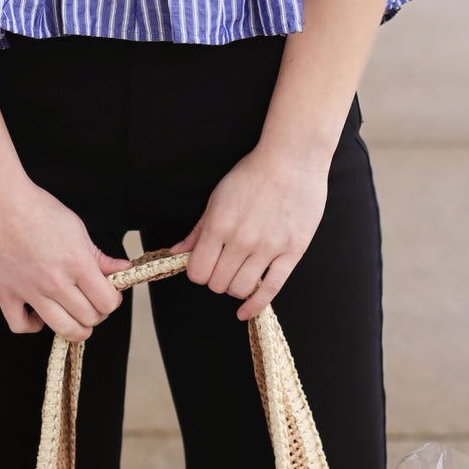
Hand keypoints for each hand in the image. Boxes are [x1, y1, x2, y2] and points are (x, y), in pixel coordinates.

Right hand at [0, 175, 130, 341]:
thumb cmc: (35, 206)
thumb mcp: (75, 226)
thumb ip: (99, 255)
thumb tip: (122, 268)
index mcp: (76, 263)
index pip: (107, 301)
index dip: (112, 300)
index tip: (109, 293)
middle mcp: (55, 281)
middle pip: (88, 318)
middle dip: (96, 313)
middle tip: (92, 302)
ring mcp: (29, 290)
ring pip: (62, 329)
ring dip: (74, 328)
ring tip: (74, 316)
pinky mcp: (5, 293)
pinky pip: (21, 326)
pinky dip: (33, 325)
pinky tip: (38, 313)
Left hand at [170, 146, 328, 320]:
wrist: (292, 158)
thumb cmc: (252, 174)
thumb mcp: (218, 196)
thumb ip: (198, 229)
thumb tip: (176, 252)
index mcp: (219, 224)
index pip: (197, 271)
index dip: (198, 272)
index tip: (204, 265)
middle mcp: (242, 239)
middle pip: (218, 284)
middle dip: (216, 279)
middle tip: (222, 267)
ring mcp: (269, 247)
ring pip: (241, 289)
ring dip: (235, 288)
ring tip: (238, 274)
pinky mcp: (292, 252)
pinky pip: (271, 290)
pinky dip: (255, 305)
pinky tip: (246, 310)